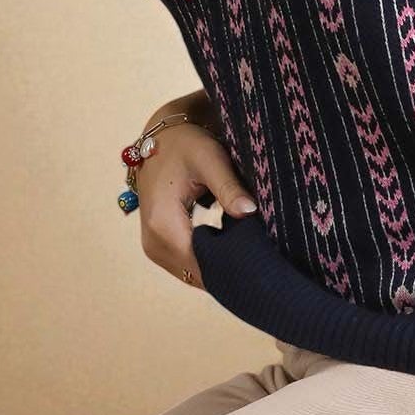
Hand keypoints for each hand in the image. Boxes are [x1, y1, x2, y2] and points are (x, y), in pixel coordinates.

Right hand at [135, 112, 257, 289]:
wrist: (163, 140)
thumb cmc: (186, 145)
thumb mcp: (210, 159)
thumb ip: (229, 187)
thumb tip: (250, 211)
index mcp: (162, 223)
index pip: (200, 265)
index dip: (230, 269)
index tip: (260, 266)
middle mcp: (152, 241)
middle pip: (195, 275)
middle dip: (227, 272)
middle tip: (261, 265)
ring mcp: (152, 247)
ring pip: (191, 274)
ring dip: (217, 270)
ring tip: (249, 261)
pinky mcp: (158, 246)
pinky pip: (185, 266)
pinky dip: (207, 263)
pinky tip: (231, 255)